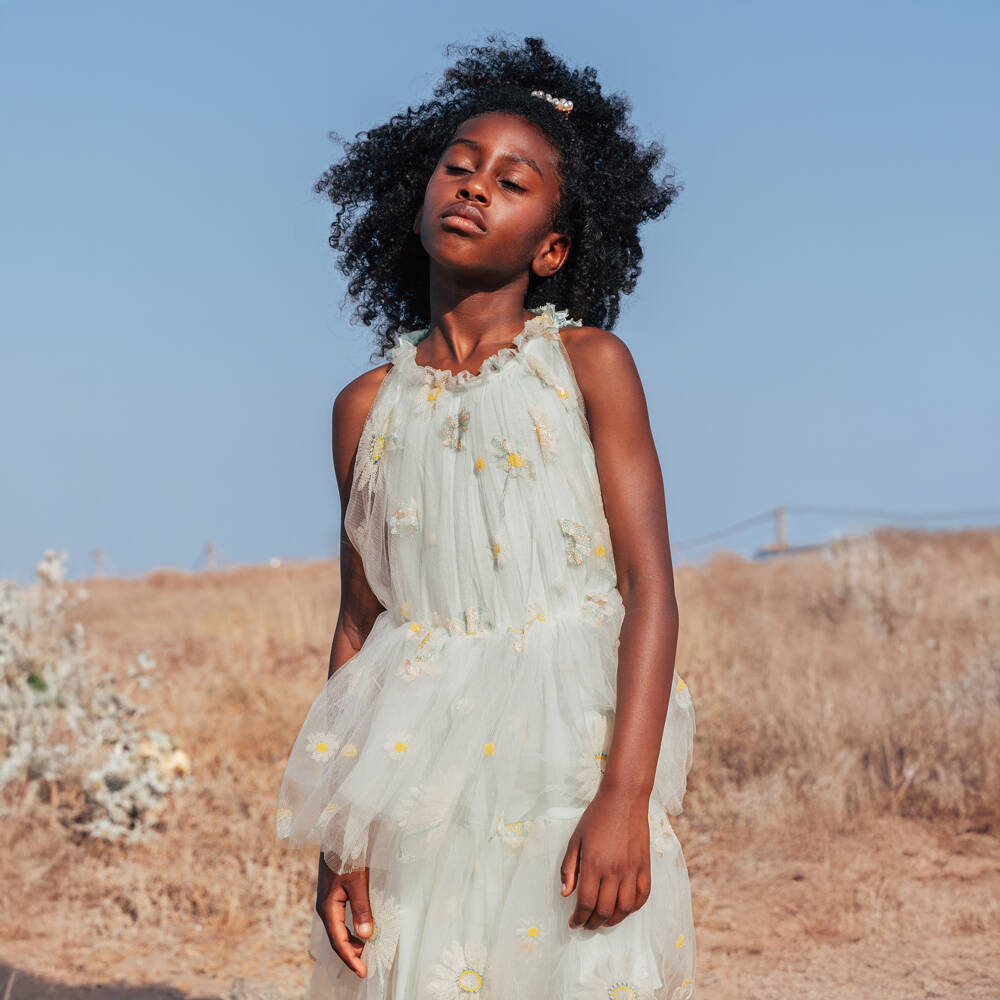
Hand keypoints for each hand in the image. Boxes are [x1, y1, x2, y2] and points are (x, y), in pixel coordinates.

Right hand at [315, 855, 373, 977]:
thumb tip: (366, 935)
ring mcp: (328, 902)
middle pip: (337, 938)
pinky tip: (362, 931)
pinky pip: (341, 919)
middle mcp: (325, 908)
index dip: (350, 958)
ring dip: (351, 943)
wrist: (339, 832)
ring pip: (339, 929)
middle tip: (367, 966)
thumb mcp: (357, 881)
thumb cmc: (347, 854)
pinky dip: (351, 930)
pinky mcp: (334, 895)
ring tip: (367, 953)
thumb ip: (361, 908)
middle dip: (351, 954)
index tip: (362, 972)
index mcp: (327, 907)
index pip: (338, 941)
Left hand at [560, 783, 651, 929]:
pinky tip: (624, 908)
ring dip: (613, 920)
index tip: (574, 923)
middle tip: (586, 924)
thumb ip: (569, 868)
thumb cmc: (596, 817)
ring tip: (603, 920)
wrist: (624, 799)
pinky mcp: (645, 866)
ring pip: (624, 908)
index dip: (579, 918)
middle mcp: (614, 871)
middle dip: (593, 922)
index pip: (585, 902)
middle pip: (604, 910)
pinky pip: (642, 896)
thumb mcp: (576, 839)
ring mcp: (632, 870)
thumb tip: (566, 893)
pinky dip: (633, 908)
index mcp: (593, 864)